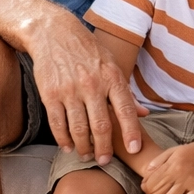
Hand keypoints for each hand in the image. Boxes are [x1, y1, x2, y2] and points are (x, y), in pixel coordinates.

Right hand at [26, 15, 141, 164]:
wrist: (54, 33)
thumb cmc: (88, 51)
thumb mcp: (112, 65)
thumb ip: (126, 92)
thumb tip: (144, 114)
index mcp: (112, 77)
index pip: (126, 110)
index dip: (131, 132)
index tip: (135, 149)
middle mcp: (92, 85)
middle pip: (101, 125)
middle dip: (105, 148)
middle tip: (106, 161)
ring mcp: (70, 90)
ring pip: (79, 129)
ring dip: (84, 147)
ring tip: (87, 155)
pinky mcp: (50, 94)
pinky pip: (58, 124)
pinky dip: (63, 139)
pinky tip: (68, 146)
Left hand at [141, 141, 193, 193]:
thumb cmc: (192, 152)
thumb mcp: (173, 150)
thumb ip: (158, 161)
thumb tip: (146, 173)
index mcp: (172, 164)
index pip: (151, 182)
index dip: (145, 189)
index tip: (146, 190)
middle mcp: (180, 174)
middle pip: (158, 193)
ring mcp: (190, 183)